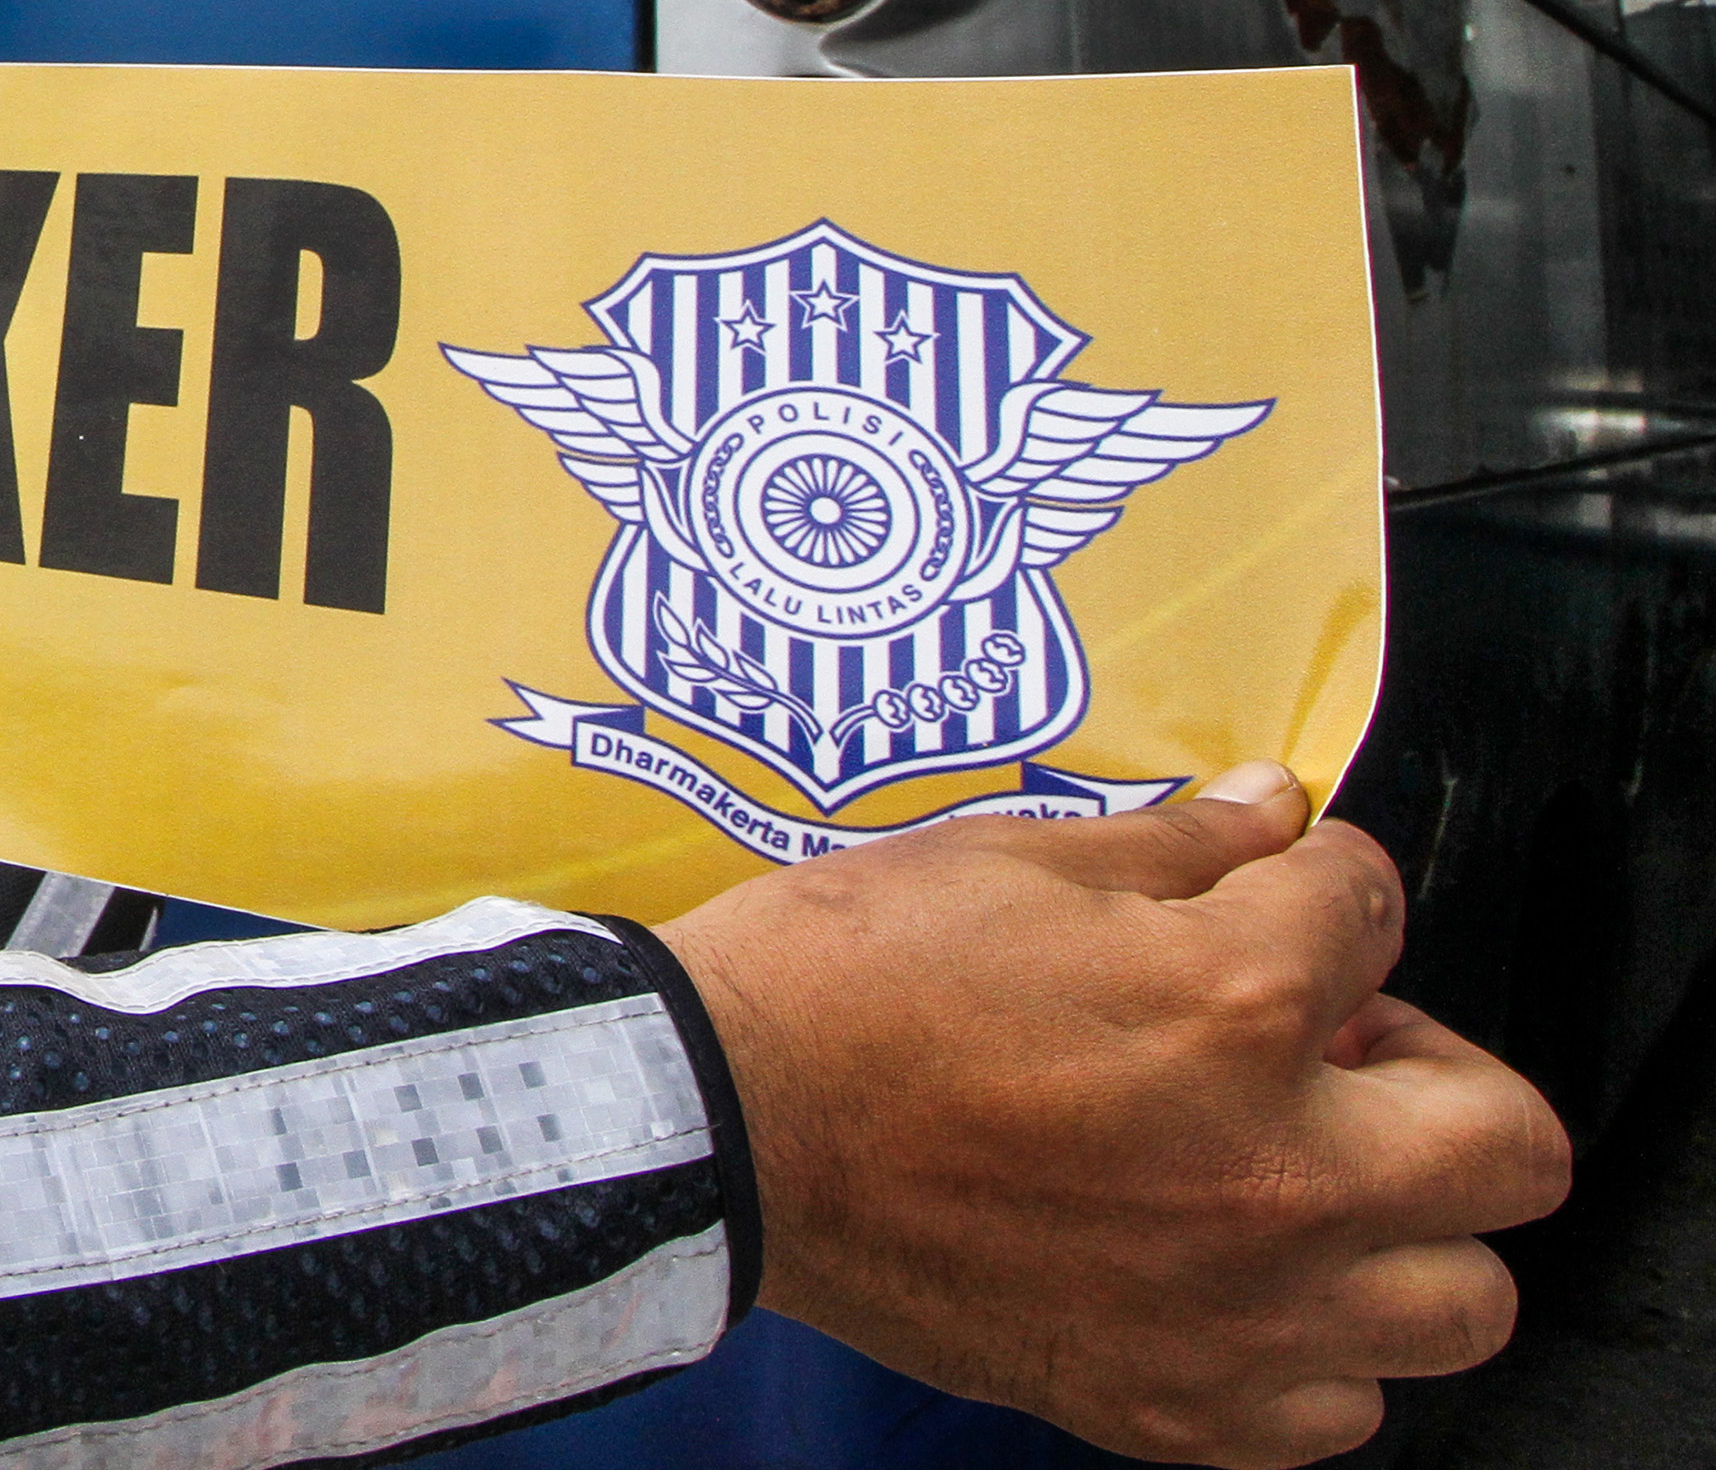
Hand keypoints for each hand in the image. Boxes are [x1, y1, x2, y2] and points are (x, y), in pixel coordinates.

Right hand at [658, 763, 1566, 1465]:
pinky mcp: (1169, 1400)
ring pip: (1459, 1303)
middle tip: (1341, 1043)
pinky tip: (1232, 1276)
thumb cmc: (840, 988)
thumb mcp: (1008, 860)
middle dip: (1436, 1068)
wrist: (718, 1126)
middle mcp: (1273, 1172)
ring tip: (1305, 1172)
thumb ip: (1173, 847)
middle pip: (1506, 1142)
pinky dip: (1313, 1347)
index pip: (1377, 910)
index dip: (1322, 879)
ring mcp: (1234, 1309)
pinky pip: (1336, 1409)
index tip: (1275, 885)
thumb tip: (1270, 815)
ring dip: (1405, 1224)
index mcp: (1237, 1005)